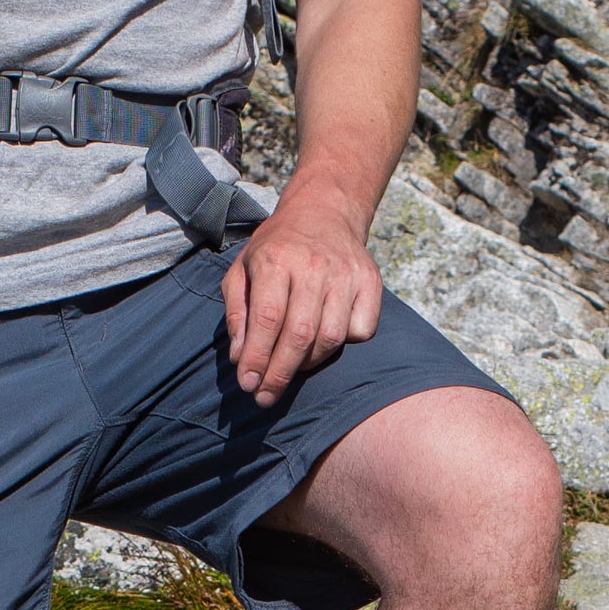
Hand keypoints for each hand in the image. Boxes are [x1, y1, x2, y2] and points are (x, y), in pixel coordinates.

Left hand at [222, 178, 382, 408]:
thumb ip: (237, 313)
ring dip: (309, 364)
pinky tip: (324, 341)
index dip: (257, 357)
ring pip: (332, 338)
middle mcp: (313, 267)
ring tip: (292, 368)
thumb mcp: (242, 269)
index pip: (267, 319)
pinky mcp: (371, 282)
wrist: (324, 212)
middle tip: (266, 397)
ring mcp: (346, 275)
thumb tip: (240, 358)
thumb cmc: (276, 247)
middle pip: (300, 334)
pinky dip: (343, 344)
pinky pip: (361, 331)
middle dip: (281, 373)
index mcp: (276, 260)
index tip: (248, 385)